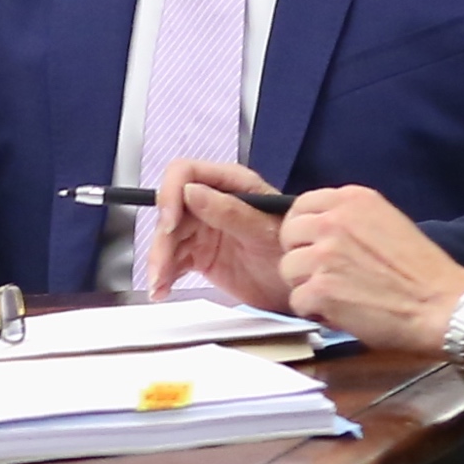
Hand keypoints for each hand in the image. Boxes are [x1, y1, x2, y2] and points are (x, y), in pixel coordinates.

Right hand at [145, 158, 291, 303]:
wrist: (304, 290)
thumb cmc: (296, 255)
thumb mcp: (265, 232)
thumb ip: (230, 211)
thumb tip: (191, 192)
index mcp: (232, 185)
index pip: (186, 173)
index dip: (171, 194)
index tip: (169, 224)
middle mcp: (214, 202)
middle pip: (170, 210)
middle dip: (161, 240)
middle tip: (161, 268)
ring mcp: (205, 228)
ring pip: (166, 237)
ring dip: (159, 261)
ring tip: (161, 284)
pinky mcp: (199, 254)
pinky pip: (172, 259)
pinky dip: (164, 275)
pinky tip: (163, 288)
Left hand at [277, 185, 463, 355]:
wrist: (444, 305)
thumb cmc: (422, 270)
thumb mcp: (387, 223)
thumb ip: (350, 220)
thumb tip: (317, 226)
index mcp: (352, 199)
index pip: (300, 206)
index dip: (303, 229)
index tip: (315, 245)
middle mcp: (333, 221)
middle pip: (289, 237)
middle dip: (303, 257)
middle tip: (328, 274)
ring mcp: (324, 255)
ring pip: (288, 270)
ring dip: (308, 286)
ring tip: (340, 294)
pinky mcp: (319, 289)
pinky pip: (297, 301)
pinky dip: (316, 311)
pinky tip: (342, 312)